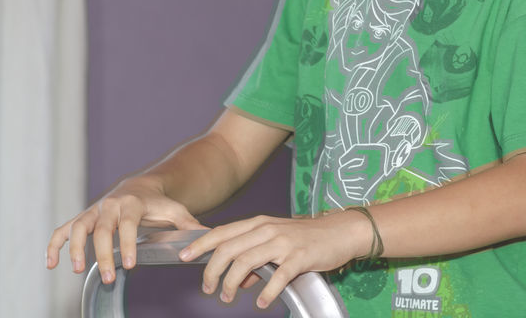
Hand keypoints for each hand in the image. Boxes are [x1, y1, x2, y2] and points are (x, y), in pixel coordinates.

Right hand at [45, 177, 205, 282]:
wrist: (141, 187)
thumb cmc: (159, 204)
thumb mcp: (176, 212)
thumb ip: (189, 226)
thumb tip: (207, 239)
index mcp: (133, 202)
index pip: (128, 223)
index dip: (128, 243)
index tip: (130, 265)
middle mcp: (110, 205)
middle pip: (102, 229)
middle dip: (104, 254)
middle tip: (110, 277)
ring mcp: (94, 211)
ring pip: (78, 227)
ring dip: (75, 248)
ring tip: (77, 270)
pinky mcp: (83, 218)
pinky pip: (63, 230)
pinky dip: (55, 244)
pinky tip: (51, 263)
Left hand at [177, 210, 371, 307]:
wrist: (341, 231)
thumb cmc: (307, 237)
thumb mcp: (276, 243)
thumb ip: (254, 259)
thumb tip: (238, 281)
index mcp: (259, 223)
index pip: (222, 232)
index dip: (200, 244)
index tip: (183, 257)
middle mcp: (268, 229)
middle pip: (229, 249)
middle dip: (212, 271)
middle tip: (209, 289)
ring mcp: (283, 242)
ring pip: (246, 262)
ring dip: (232, 283)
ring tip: (228, 298)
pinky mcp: (299, 257)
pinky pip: (277, 277)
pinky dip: (265, 292)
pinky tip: (260, 303)